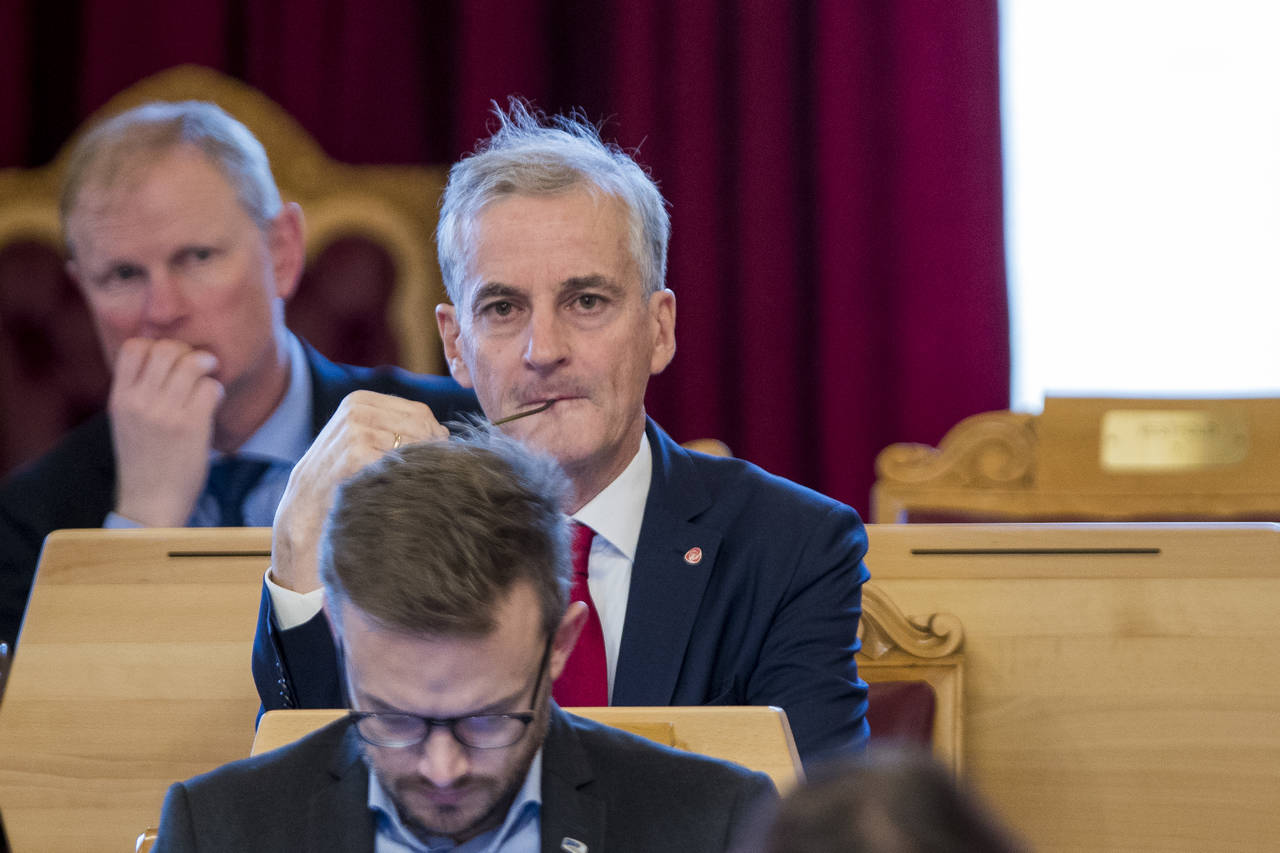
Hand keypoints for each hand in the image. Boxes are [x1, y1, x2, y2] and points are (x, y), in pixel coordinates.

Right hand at [109, 338, 224, 526]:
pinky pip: (210, 388)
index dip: (157, 344)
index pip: (135, 347)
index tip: (170, 359)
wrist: (151, 503)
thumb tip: (162, 357)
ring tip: (208, 378)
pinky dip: (216, 390)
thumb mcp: (126, 422)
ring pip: (191, 364)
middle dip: (187, 351)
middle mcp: (139, 402)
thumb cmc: (144, 461)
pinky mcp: (191, 427)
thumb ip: (137, 392)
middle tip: (197, 365)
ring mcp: (165, 414)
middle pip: (167, 348)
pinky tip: (213, 402)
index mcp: (120, 399)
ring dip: (206, 366)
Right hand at [270, 390, 449, 592]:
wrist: (303, 511)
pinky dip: (402, 479)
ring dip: (416, 468)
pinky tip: (390, 492)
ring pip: (413, 446)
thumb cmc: (340, 478)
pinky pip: (399, 464)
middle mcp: (357, 409)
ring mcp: (354, 430)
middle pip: (420, 427)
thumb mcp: (362, 442)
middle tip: (424, 476)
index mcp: (359, 401)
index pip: (419, 413)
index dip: (433, 437)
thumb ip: (397, 430)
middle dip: (429, 451)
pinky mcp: (355, 454)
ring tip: (402, 485)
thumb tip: (445, 433)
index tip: (433, 460)